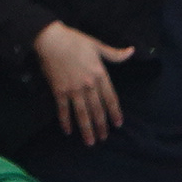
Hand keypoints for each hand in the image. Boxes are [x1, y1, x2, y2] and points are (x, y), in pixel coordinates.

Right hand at [31, 23, 129, 146]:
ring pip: (82, 113)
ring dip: (87, 129)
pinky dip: (65, 120)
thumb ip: (115, 54)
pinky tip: (67, 131)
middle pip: (98, 110)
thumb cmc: (74, 40)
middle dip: (101, 126)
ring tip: (90, 142)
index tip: (118, 124)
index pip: (111, 98)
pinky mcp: (59, 90)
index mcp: (100, 75)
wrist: (50, 39)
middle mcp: (89, 85)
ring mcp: (73, 89)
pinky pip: (63, 109)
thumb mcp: (97, 45)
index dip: (115, 112)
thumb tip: (131, 51)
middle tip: (104, 138)